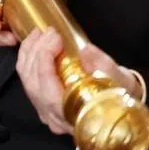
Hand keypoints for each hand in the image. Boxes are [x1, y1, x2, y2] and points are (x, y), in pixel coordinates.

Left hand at [16, 30, 143, 135]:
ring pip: (27, 81)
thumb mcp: (119, 80)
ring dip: (28, 54)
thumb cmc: (120, 96)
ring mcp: (45, 112)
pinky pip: (28, 81)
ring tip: (38, 34)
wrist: (121, 107)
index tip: (55, 36)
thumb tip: (86, 51)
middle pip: (32, 83)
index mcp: (72, 115)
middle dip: (36, 52)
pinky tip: (34, 45)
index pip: (47, 87)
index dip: (46, 58)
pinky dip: (28, 61)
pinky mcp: (42, 104)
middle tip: (46, 32)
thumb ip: (102, 66)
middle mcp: (54, 118)